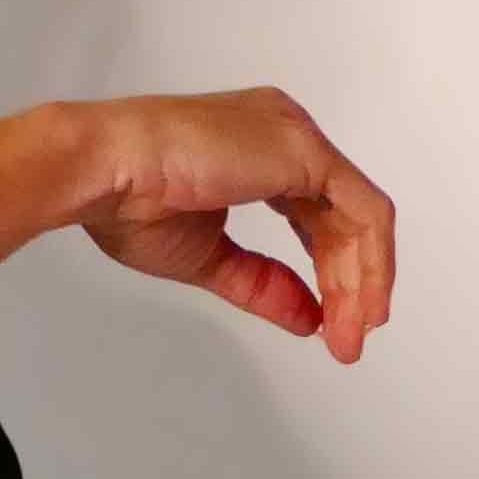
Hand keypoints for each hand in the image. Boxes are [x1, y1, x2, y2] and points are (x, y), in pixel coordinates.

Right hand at [75, 90, 396, 360]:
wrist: (106, 172)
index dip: (329, 273)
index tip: (332, 325)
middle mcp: (284, 136)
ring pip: (357, 216)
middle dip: (350, 286)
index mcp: (259, 151)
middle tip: (347, 342)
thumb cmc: (130, 200)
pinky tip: (363, 303)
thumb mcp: (211, 260)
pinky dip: (372, 260)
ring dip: (363, 281)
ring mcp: (296, 139)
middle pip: (340, 219)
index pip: (314, 217)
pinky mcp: (304, 151)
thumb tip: (308, 319)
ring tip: (354, 333)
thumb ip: (263, 285)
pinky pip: (363, 210)